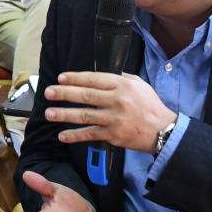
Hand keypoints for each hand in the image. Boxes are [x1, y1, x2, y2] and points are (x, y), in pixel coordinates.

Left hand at [45, 71, 176, 153]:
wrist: (163, 130)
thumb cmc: (150, 106)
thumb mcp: (139, 85)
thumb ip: (120, 78)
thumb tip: (100, 75)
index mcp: (122, 85)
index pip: (93, 78)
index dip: (75, 78)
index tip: (61, 78)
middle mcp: (116, 100)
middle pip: (84, 95)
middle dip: (63, 93)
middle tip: (48, 92)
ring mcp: (113, 118)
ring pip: (83, 115)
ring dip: (63, 114)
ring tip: (49, 113)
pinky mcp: (112, 135)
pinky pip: (90, 134)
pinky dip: (75, 135)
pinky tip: (62, 136)